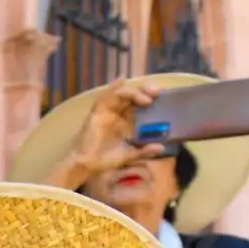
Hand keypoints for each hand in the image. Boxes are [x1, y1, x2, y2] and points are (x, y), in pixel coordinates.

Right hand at [46, 79, 167, 189]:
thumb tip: (162, 147)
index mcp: (126, 121)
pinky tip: (122, 81)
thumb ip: (144, 150)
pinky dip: (113, 87)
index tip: (163, 99)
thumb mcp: (129, 155)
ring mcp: (107, 111)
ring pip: (122, 94)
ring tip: (147, 97)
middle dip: (145, 90)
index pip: (139, 104)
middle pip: (132, 95)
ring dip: (135, 91)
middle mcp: (117, 113)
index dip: (151, 98)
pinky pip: (105, 96)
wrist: (86, 165)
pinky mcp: (97, 111)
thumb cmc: (105, 160)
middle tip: (158, 92)